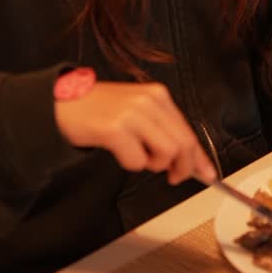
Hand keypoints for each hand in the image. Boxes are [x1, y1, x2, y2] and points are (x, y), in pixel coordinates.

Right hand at [54, 81, 216, 184]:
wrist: (63, 103)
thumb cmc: (99, 110)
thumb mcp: (136, 111)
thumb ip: (161, 129)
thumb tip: (186, 157)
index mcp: (157, 95)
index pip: (187, 131)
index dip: (199, 156)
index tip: (208, 173)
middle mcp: (148, 101)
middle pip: (182, 144)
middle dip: (182, 167)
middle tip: (173, 177)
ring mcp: (132, 114)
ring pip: (166, 152)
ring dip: (154, 164)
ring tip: (139, 157)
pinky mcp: (115, 129)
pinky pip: (137, 161)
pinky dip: (132, 165)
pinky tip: (120, 153)